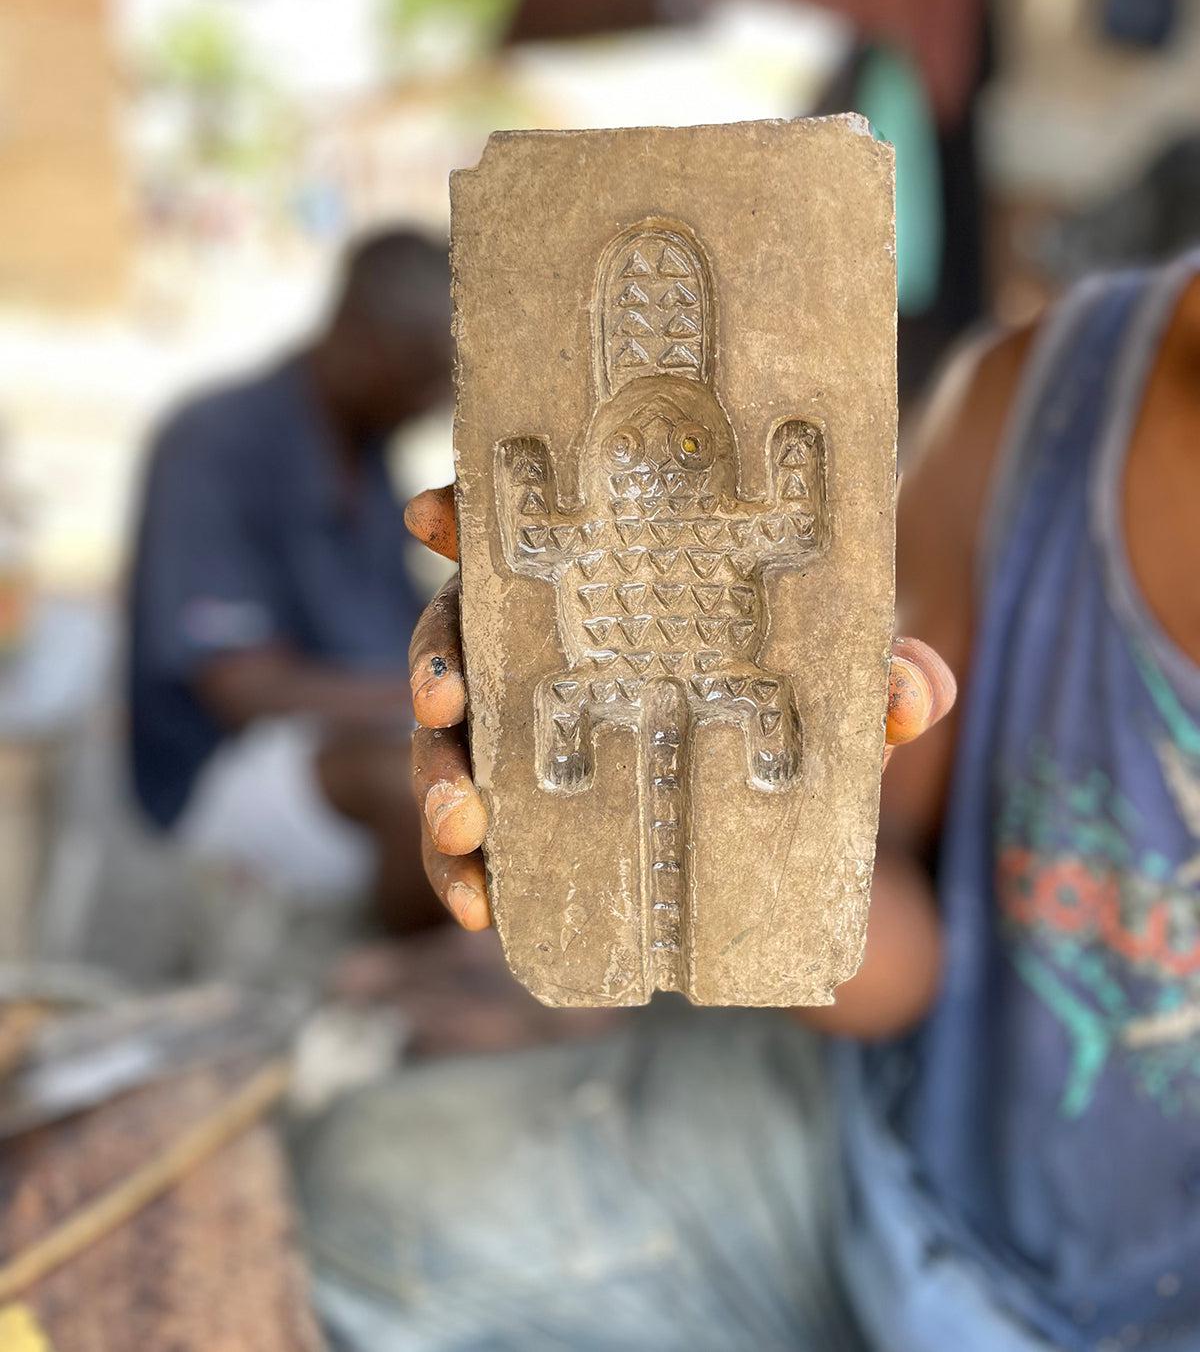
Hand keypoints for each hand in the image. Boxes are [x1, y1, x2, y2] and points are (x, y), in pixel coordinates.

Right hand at [405, 485, 955, 931]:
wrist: (785, 774)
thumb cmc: (790, 684)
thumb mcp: (830, 675)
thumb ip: (875, 673)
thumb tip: (909, 698)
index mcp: (592, 588)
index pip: (515, 540)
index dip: (461, 520)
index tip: (429, 517)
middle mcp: (539, 653)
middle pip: (456, 644)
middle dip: (434, 669)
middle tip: (445, 702)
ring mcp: (523, 734)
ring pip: (449, 745)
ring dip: (437, 783)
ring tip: (464, 828)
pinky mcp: (529, 813)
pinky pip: (475, 840)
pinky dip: (466, 874)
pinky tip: (484, 911)